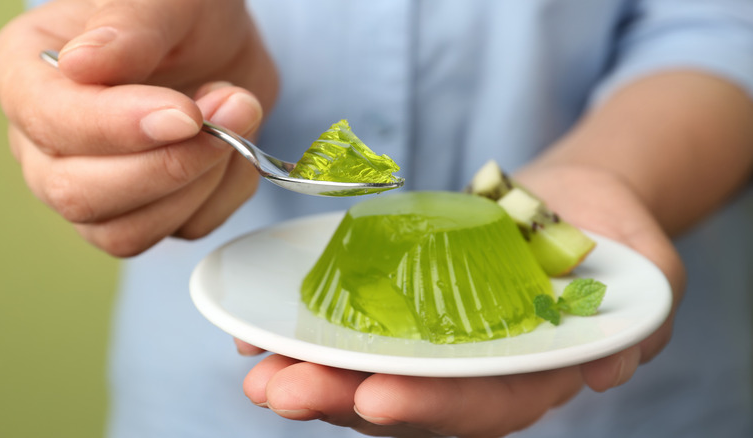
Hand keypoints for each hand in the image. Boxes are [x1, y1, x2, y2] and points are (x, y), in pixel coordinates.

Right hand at [0, 0, 277, 255]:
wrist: (223, 43)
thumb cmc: (181, 14)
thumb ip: (128, 27)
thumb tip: (82, 65)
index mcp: (27, 76)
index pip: (49, 122)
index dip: (118, 126)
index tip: (186, 113)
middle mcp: (47, 143)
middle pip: (80, 194)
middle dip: (169, 164)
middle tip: (230, 110)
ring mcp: (93, 186)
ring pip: (127, 232)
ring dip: (198, 185)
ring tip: (235, 119)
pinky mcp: (146, 212)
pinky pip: (183, 230)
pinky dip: (223, 194)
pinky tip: (232, 148)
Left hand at [239, 166, 684, 437]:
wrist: (572, 207)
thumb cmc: (612, 236)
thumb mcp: (644, 269)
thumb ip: (634, 320)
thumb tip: (612, 365)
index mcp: (535, 375)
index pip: (483, 404)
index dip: (432, 406)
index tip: (376, 398)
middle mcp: (477, 372)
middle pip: (409, 401)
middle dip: (342, 402)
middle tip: (280, 391)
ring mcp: (436, 345)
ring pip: (369, 374)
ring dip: (309, 378)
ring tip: (256, 374)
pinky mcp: (405, 312)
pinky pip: (352, 330)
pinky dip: (305, 336)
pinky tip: (257, 337)